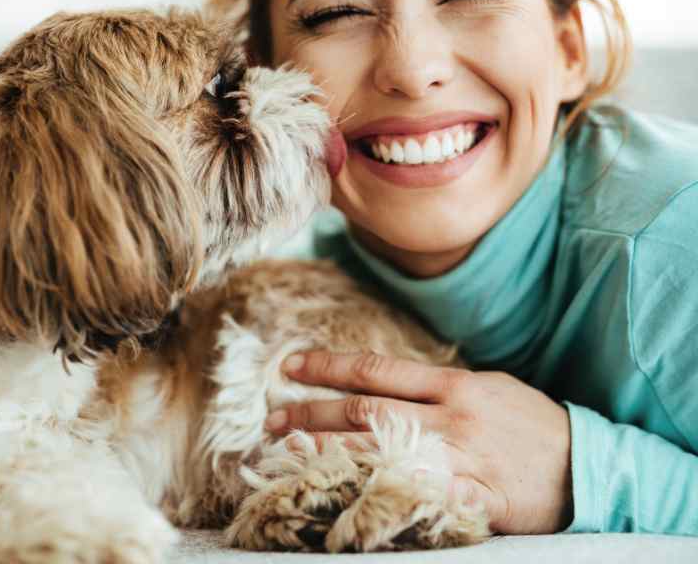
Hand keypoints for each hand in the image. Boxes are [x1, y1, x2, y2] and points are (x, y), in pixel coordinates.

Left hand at [266, 350, 571, 534]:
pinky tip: (340, 492)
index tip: (289, 365)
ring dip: (326, 449)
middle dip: (312, 411)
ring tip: (285, 449)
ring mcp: (460, 458)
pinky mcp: (473, 496)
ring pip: (379, 449)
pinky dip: (376, 491)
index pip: (376, 370)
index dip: (329, 366)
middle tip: (270, 417)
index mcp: (452, 385)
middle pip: (365, 410)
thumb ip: (436, 386)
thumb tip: (382, 380)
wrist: (589, 466)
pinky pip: (416, 493)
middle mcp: (450, 417)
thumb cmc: (531, 423)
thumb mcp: (487, 386)